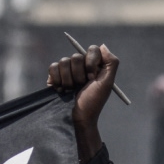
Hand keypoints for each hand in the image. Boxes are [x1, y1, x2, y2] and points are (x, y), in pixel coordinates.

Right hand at [47, 44, 118, 163]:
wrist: (79, 117)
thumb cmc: (94, 102)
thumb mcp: (107, 83)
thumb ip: (111, 63)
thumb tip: (103, 46)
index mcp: (95, 65)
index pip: (92, 49)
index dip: (91, 63)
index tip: (92, 78)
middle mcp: (81, 65)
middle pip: (76, 56)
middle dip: (80, 75)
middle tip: (82, 86)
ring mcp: (67, 69)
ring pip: (64, 61)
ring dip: (68, 80)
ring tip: (71, 90)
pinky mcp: (55, 75)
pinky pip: (53, 67)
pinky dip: (57, 79)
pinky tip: (61, 89)